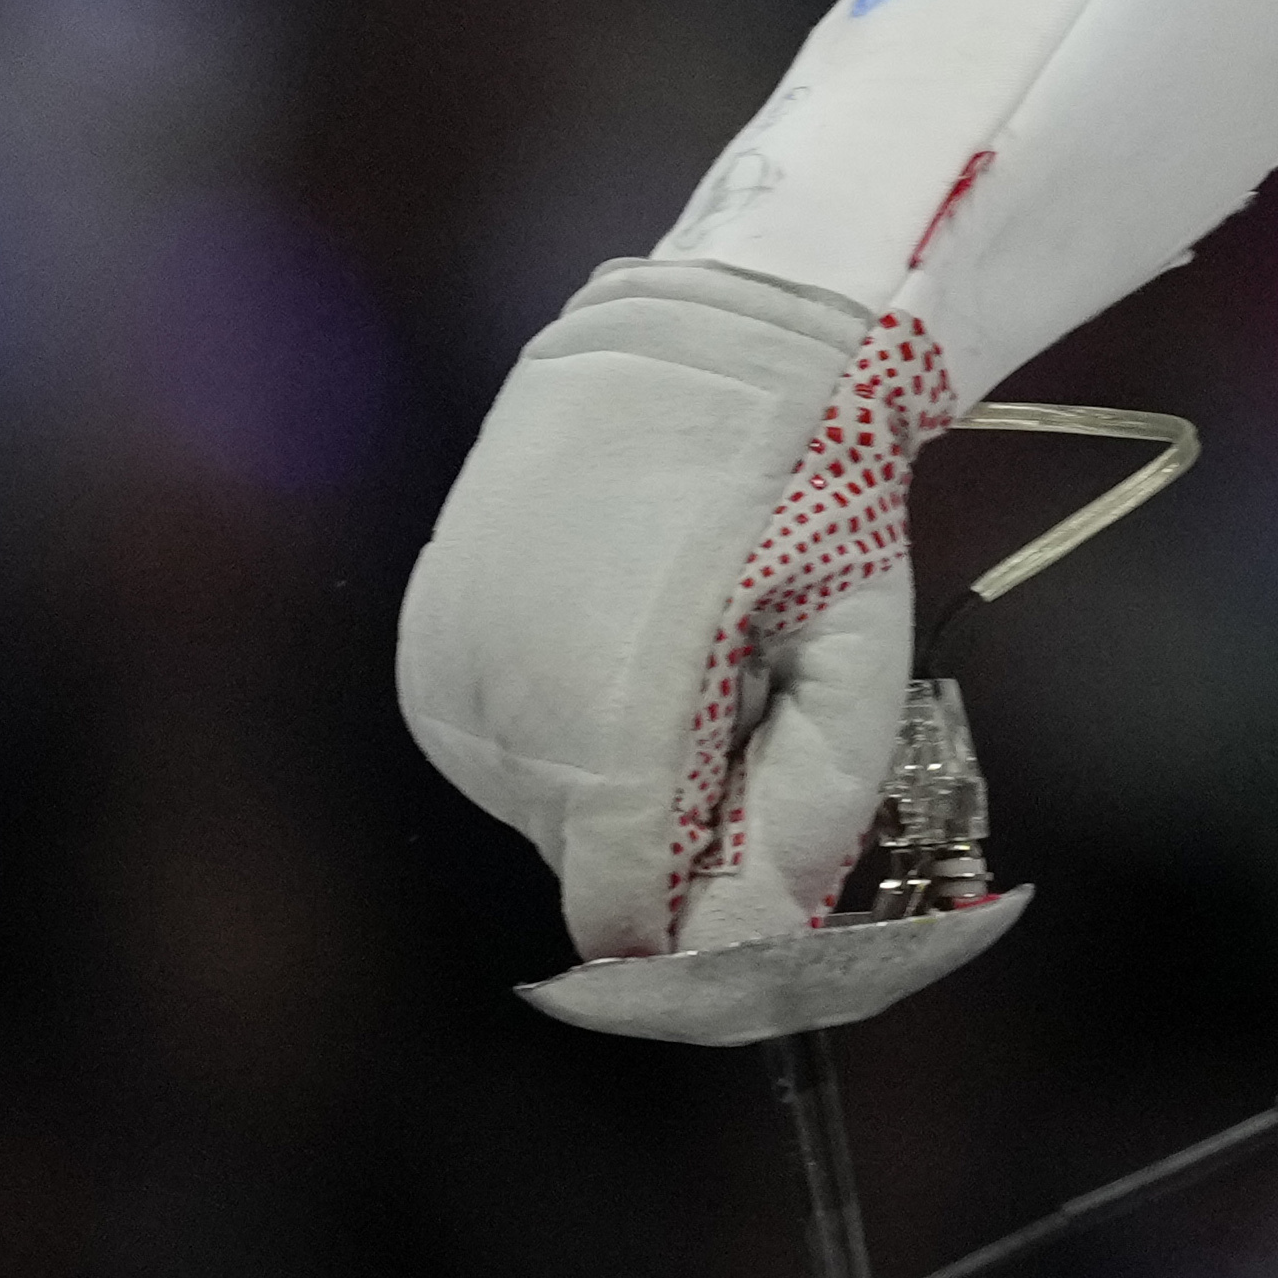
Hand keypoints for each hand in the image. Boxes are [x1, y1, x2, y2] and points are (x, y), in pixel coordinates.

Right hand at [394, 257, 954, 956]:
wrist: (695, 341)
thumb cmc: (803, 486)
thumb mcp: (855, 646)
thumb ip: (810, 806)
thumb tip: (761, 936)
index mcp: (608, 729)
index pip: (629, 918)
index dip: (702, 928)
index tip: (763, 893)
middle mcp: (499, 722)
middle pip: (597, 860)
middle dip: (681, 827)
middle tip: (753, 706)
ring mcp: (446, 683)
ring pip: (548, 804)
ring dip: (625, 774)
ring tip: (690, 645)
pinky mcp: (423, 648)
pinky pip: (503, 743)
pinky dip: (567, 725)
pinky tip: (623, 629)